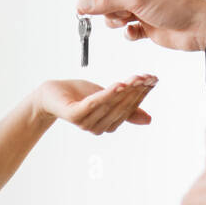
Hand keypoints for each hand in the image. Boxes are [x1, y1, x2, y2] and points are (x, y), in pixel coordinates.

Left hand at [33, 75, 156, 134]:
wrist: (51, 94)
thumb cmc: (79, 96)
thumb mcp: (106, 98)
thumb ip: (126, 109)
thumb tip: (149, 120)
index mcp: (108, 125)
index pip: (129, 109)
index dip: (142, 94)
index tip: (153, 79)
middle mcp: (98, 127)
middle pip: (122, 107)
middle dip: (137, 91)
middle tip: (148, 77)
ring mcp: (86, 122)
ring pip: (111, 104)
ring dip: (126, 90)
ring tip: (137, 78)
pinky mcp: (75, 115)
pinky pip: (95, 104)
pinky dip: (108, 94)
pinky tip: (119, 84)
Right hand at [75, 0, 205, 51]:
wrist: (200, 27)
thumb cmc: (176, 5)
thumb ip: (108, 1)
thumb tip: (83, 4)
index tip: (80, 9)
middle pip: (107, 0)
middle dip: (105, 9)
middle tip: (109, 16)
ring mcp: (142, 9)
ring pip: (115, 15)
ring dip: (116, 21)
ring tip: (128, 21)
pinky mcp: (147, 26)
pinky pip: (127, 30)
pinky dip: (128, 33)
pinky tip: (136, 32)